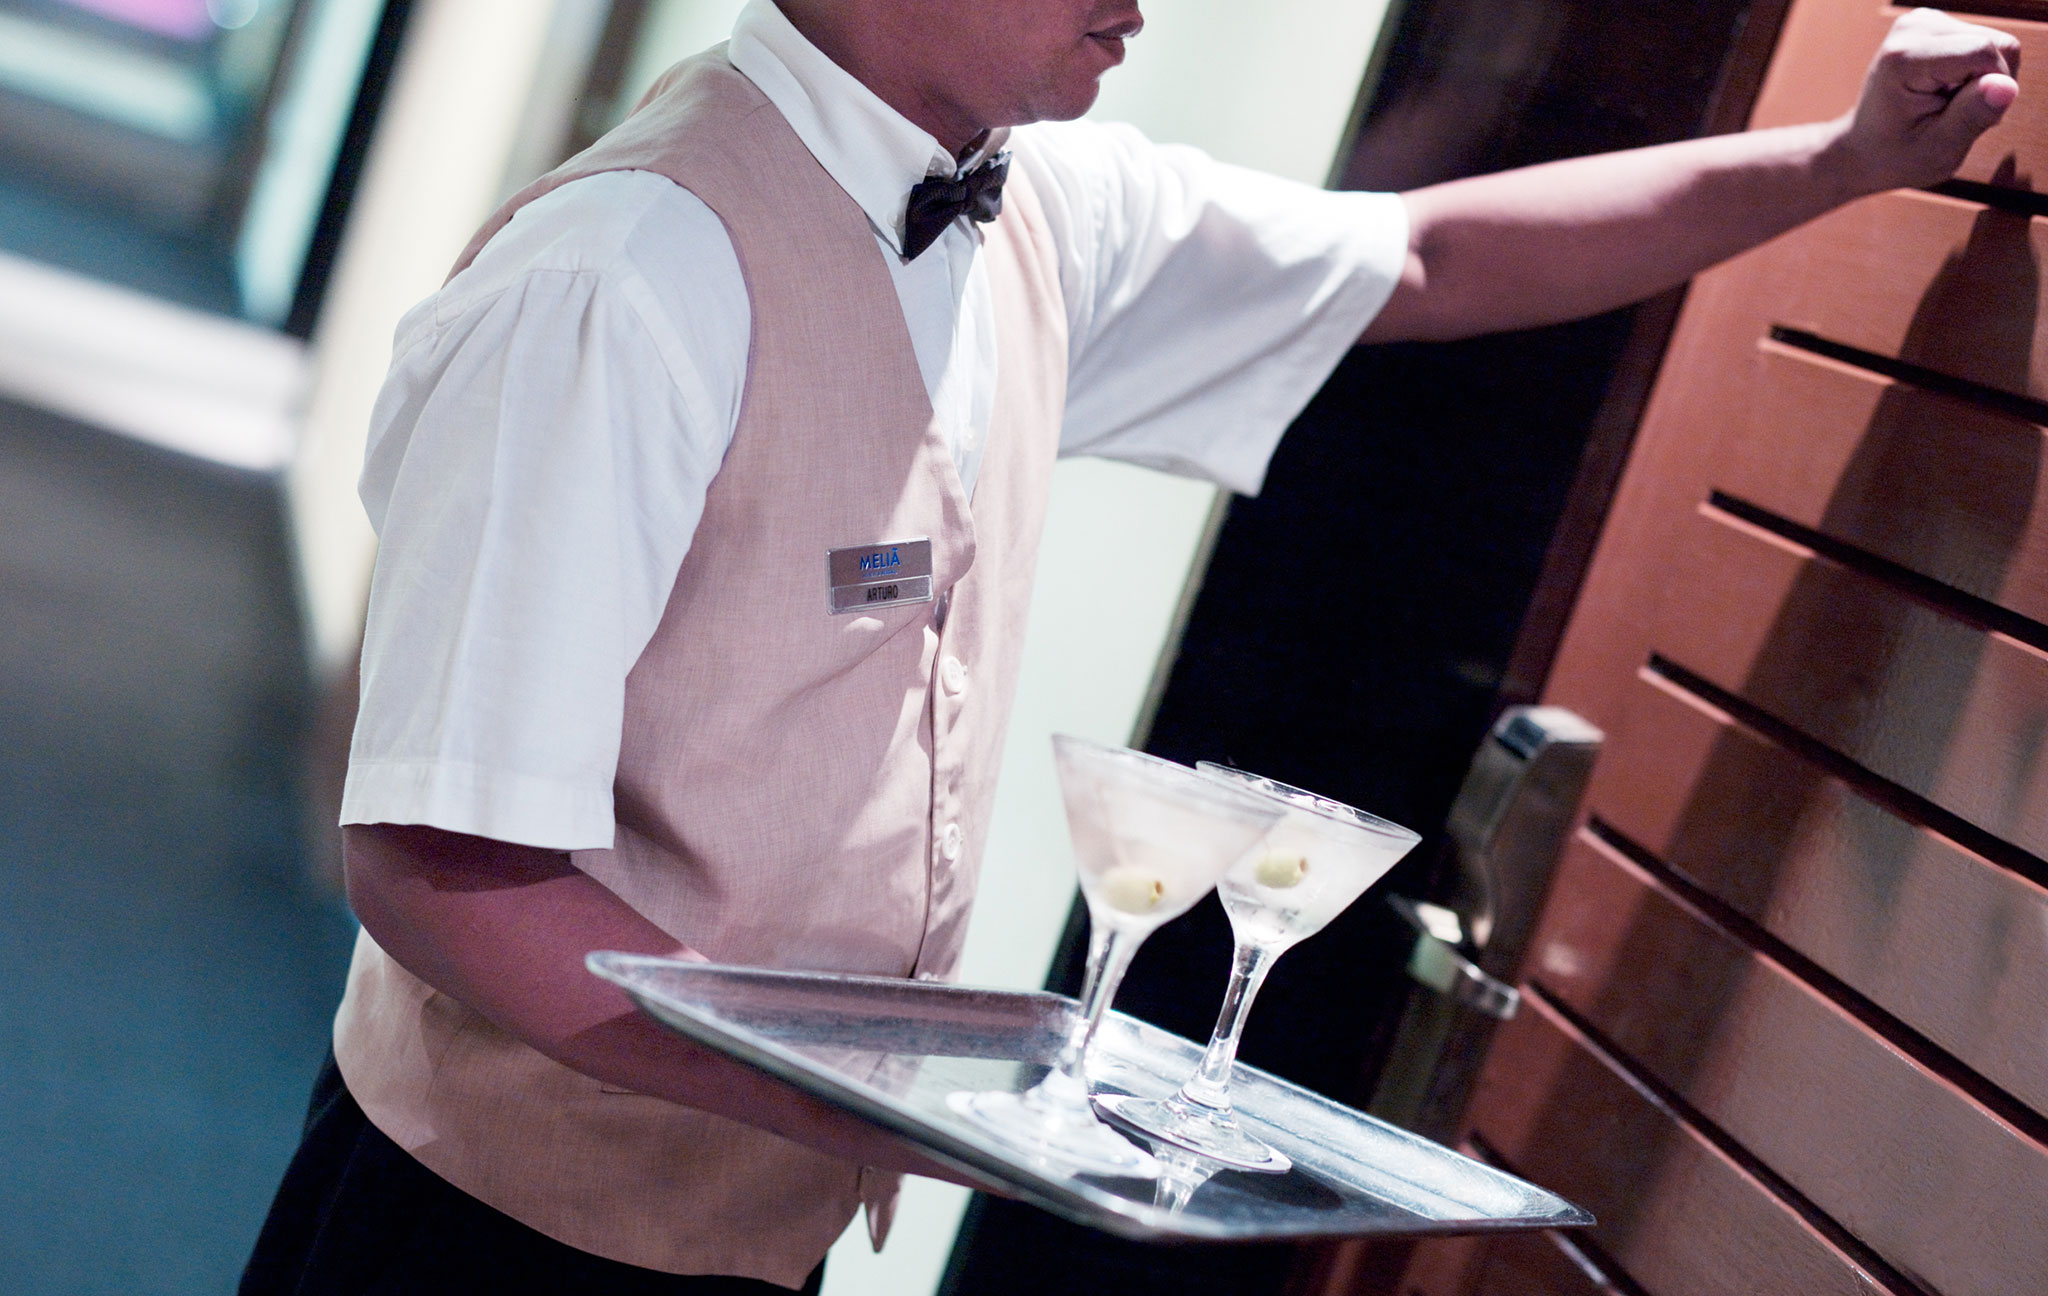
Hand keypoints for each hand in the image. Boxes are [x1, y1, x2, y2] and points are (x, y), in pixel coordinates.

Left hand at [1832, 8, 2020, 195]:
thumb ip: (1972, 116)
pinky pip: (1988, 44)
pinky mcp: (1936, 24)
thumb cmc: (1896, 156)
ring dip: (1985, 81)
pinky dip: (1979, 73)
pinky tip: (1950, 93)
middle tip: (1954, 117)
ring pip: (1998, 44)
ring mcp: (1924, 21)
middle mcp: (1913, 27)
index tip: (1963, 121)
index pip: (1984, 53)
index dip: (1991, 91)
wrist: (1863, 148)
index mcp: (1905, 58)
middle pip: (1997, 45)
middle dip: (1990, 86)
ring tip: (1949, 107)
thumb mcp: (1937, 150)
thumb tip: (2006, 86)